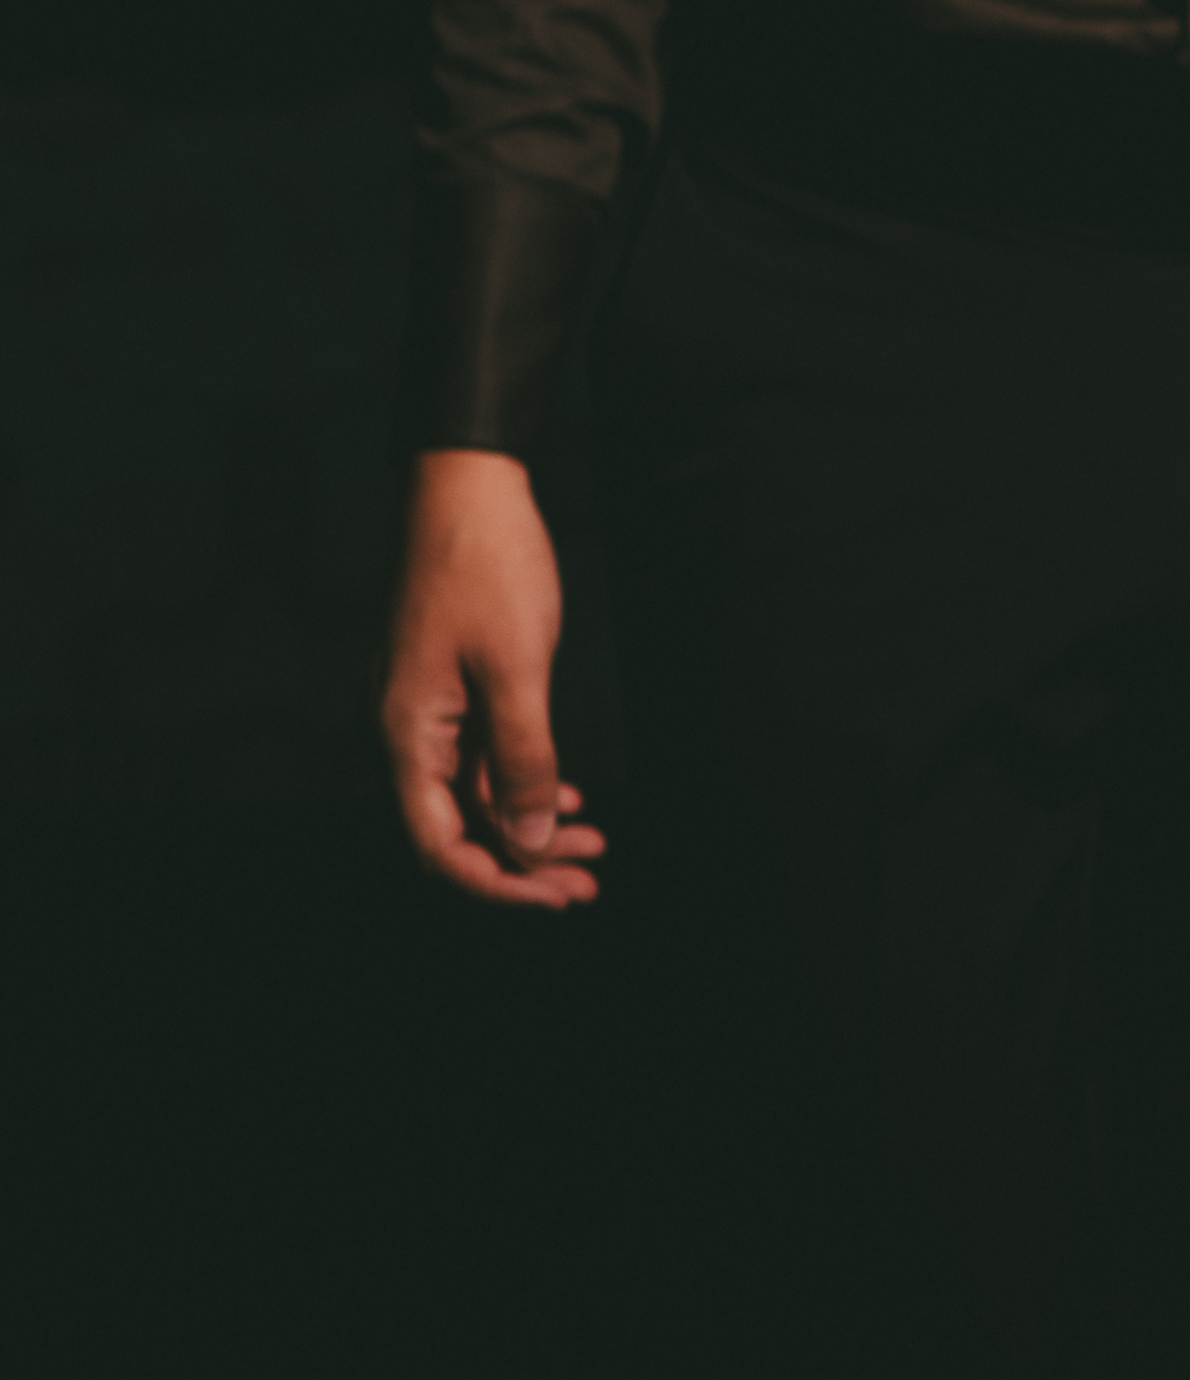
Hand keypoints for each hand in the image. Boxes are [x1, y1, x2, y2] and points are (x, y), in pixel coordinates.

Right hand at [381, 448, 604, 910]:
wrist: (468, 484)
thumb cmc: (487, 566)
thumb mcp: (517, 670)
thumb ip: (522, 762)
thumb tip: (528, 845)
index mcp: (405, 737)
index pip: (440, 848)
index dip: (499, 885)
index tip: (559, 895)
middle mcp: (405, 735)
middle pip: (458, 831)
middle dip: (525, 863)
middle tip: (590, 882)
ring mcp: (427, 713)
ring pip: (475, 797)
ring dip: (531, 826)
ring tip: (594, 845)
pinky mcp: (449, 691)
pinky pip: (480, 759)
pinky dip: (523, 783)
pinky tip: (568, 795)